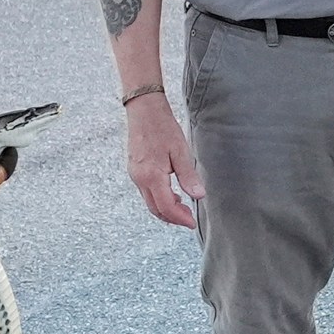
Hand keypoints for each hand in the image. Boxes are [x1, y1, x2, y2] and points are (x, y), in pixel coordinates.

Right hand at [125, 92, 204, 227]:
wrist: (143, 111)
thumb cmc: (163, 128)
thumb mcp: (180, 151)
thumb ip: (188, 176)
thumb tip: (199, 196)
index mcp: (152, 176)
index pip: (166, 207)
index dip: (179, 218)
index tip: (192, 222)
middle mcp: (140, 179)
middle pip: (155, 209)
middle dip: (172, 218)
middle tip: (189, 218)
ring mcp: (135, 175)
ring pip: (150, 202)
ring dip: (166, 209)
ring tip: (183, 206)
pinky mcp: (135, 171)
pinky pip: (146, 192)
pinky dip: (159, 199)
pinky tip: (171, 193)